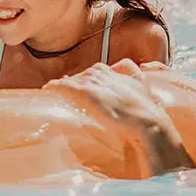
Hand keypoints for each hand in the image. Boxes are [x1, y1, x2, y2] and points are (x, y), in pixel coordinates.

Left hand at [44, 60, 193, 174]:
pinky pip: (62, 87)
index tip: (80, 88)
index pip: (95, 72)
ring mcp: (92, 83)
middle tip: (64, 93)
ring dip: (63, 88)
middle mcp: (102, 74)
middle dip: (74, 84)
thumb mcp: (143, 91)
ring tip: (54, 94)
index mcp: (115, 72)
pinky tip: (47, 90)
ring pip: (71, 81)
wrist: (149, 124)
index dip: (86, 80)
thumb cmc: (149, 114)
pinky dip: (54, 87)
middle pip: (81, 75)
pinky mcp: (84, 93)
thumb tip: (130, 74)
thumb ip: (134, 80)